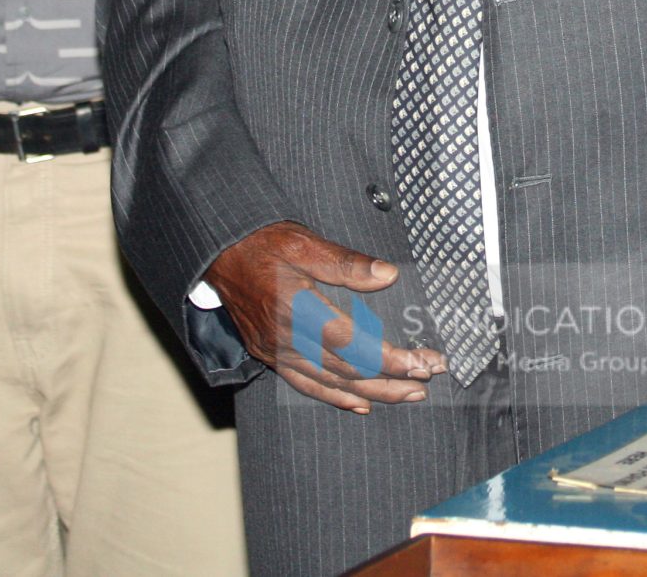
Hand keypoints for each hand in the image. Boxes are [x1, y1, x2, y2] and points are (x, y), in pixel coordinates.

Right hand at [206, 221, 446, 413]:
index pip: (354, 344)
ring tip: (407, 394)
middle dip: (392, 378)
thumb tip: (387, 275)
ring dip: (372, 392)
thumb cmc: (263, 243)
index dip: (391, 358)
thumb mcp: (305, 243)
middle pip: (347, 370)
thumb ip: (346, 263)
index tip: (423, 361)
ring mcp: (276, 351)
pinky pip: (305, 385)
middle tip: (426, 378)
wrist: (219, 252)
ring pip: (331, 383)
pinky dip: (335, 397)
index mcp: (298, 308)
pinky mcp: (270, 356)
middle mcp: (286, 338)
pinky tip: (360, 404)